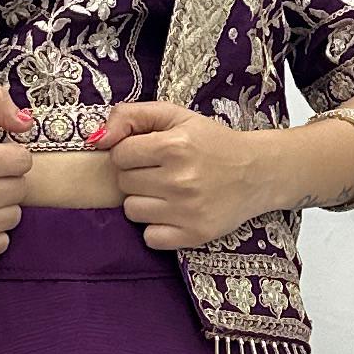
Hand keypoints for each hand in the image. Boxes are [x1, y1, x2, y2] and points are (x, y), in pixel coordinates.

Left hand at [87, 100, 266, 250]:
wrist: (257, 173)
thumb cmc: (210, 142)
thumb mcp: (175, 116)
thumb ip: (131, 115)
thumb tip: (96, 139)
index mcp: (175, 146)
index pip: (119, 154)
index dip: (130, 153)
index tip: (150, 153)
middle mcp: (180, 180)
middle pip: (124, 183)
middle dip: (137, 176)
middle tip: (163, 172)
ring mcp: (187, 211)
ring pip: (132, 211)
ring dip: (144, 201)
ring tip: (168, 192)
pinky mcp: (194, 235)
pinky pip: (150, 237)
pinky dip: (157, 227)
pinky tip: (174, 213)